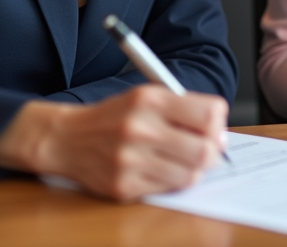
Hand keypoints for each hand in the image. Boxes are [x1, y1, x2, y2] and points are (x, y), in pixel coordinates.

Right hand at [0, 86, 228, 201]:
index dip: (218, 124)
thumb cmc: (115, 117)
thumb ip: (183, 109)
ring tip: (181, 160)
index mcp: (150, 99)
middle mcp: (140, 128)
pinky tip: (160, 169)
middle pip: (204, 150)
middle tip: (206, 150)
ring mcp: (131, 160)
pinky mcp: (124, 186)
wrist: (67, 138)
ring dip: (193, 170)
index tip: (213, 129)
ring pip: (190, 175)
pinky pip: (167, 189)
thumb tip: (219, 133)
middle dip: (212, 152)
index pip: (208, 114)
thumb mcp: (145, 97)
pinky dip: (171, 181)